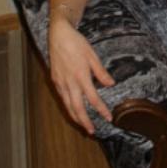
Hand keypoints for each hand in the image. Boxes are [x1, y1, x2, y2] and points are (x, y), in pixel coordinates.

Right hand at [48, 16, 114, 133]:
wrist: (58, 35)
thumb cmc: (77, 43)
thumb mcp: (92, 55)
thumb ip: (101, 72)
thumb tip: (111, 84)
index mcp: (81, 76)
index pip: (93, 98)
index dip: (101, 110)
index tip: (108, 118)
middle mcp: (69, 82)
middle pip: (77, 107)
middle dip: (84, 121)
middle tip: (92, 131)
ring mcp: (60, 82)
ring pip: (68, 105)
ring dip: (75, 117)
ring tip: (83, 125)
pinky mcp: (55, 80)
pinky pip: (62, 98)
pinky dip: (68, 107)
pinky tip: (73, 110)